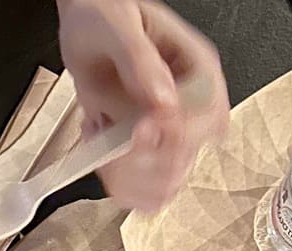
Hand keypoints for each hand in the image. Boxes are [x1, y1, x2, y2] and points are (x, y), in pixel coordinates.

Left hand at [57, 0, 228, 211]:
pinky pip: (147, 191)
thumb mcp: (118, 25)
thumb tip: (164, 100)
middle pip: (187, 158)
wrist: (83, 29)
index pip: (208, 118)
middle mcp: (188, 106)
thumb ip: (140, 61)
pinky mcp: (149, 152)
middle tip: (111, 133)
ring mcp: (169, 134)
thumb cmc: (104, 13)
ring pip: (166, 183)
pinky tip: (101, 152)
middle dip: (144, 160)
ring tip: (100, 137)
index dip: (177, 135)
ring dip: (127, 175)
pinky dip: (120, 185)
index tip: (140, 131)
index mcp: (196, 68)